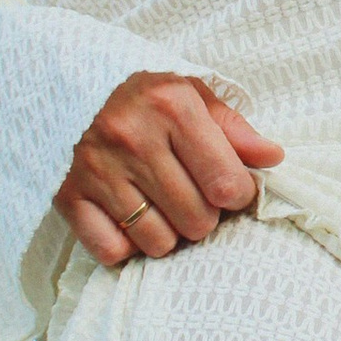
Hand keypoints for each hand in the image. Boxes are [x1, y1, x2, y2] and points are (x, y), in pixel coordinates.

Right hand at [54, 74, 283, 269]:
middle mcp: (131, 136)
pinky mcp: (68, 196)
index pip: (227, 183)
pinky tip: (129, 218)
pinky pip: (112, 251)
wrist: (71, 89)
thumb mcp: (193, 97)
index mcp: (170, 105)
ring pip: (157, 242)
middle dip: (203, 216)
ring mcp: (96, 168)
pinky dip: (126, 245)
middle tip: (190, 196)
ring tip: (160, 206)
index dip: (237, 194)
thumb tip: (272, 157)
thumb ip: (234, 129)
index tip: (227, 187)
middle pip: (196, 220)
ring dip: (167, 233)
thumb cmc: (147, 100)